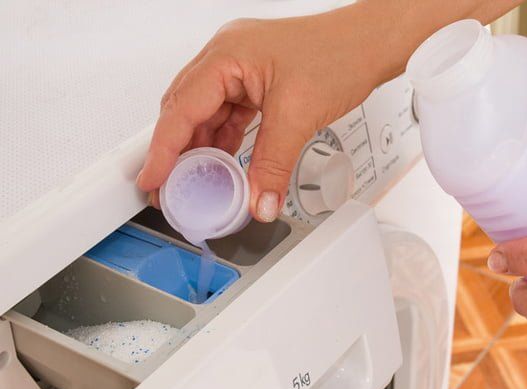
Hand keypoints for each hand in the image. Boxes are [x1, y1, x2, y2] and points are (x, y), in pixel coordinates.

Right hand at [135, 7, 395, 221]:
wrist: (372, 43)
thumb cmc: (340, 55)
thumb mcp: (298, 116)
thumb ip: (272, 166)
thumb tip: (258, 203)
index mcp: (226, 55)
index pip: (181, 109)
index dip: (163, 150)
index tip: (151, 180)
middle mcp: (226, 57)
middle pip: (185, 110)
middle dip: (176, 151)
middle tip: (169, 187)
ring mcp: (240, 67)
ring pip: (206, 114)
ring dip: (201, 148)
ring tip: (196, 182)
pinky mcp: (255, 80)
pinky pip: (228, 114)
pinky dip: (224, 140)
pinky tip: (224, 163)